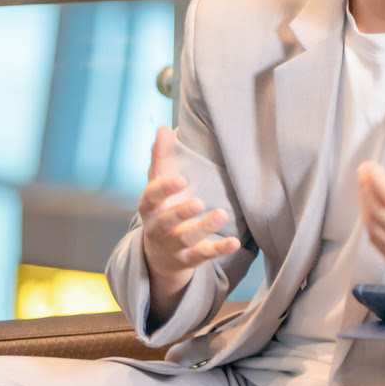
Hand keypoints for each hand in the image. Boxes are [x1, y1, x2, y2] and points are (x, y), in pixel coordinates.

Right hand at [139, 127, 238, 315]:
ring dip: (204, 228)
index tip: (180, 179)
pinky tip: (235, 243)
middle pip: (166, 222)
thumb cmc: (161, 207)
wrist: (159, 253)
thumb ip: (161, 156)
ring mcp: (173, 245)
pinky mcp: (189, 258)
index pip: (150, 198)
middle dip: (181, 213)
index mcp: (149, 207)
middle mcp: (158, 228)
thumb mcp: (158, 182)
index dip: (163, 190)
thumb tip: (163, 127)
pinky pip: (204, 255)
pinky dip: (219, 250)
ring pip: (186, 240)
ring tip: (221, 214)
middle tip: (198, 201)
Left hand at [358, 142, 384, 289]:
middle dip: (366, 187)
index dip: (376, 177)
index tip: (370, 166)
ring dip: (365, 204)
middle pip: (377, 208)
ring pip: (373, 226)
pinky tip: (371, 212)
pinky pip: (376, 242)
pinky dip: (369, 224)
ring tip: (365, 189)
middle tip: (364, 173)